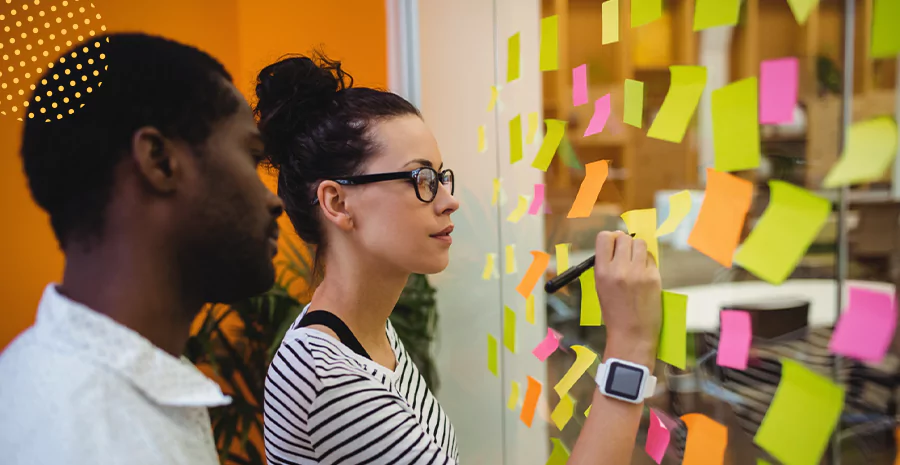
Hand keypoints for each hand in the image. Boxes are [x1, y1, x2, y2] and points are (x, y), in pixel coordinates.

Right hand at [593, 231, 661, 367]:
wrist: (631, 334)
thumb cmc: (614, 312)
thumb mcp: (600, 287)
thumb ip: (606, 266)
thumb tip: (616, 244)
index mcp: (602, 271)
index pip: (604, 237)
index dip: (611, 238)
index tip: (614, 243)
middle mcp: (619, 269)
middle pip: (623, 238)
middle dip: (625, 242)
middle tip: (627, 252)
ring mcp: (637, 272)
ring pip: (640, 243)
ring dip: (638, 248)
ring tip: (636, 261)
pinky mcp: (653, 277)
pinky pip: (651, 258)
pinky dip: (647, 261)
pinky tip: (645, 272)